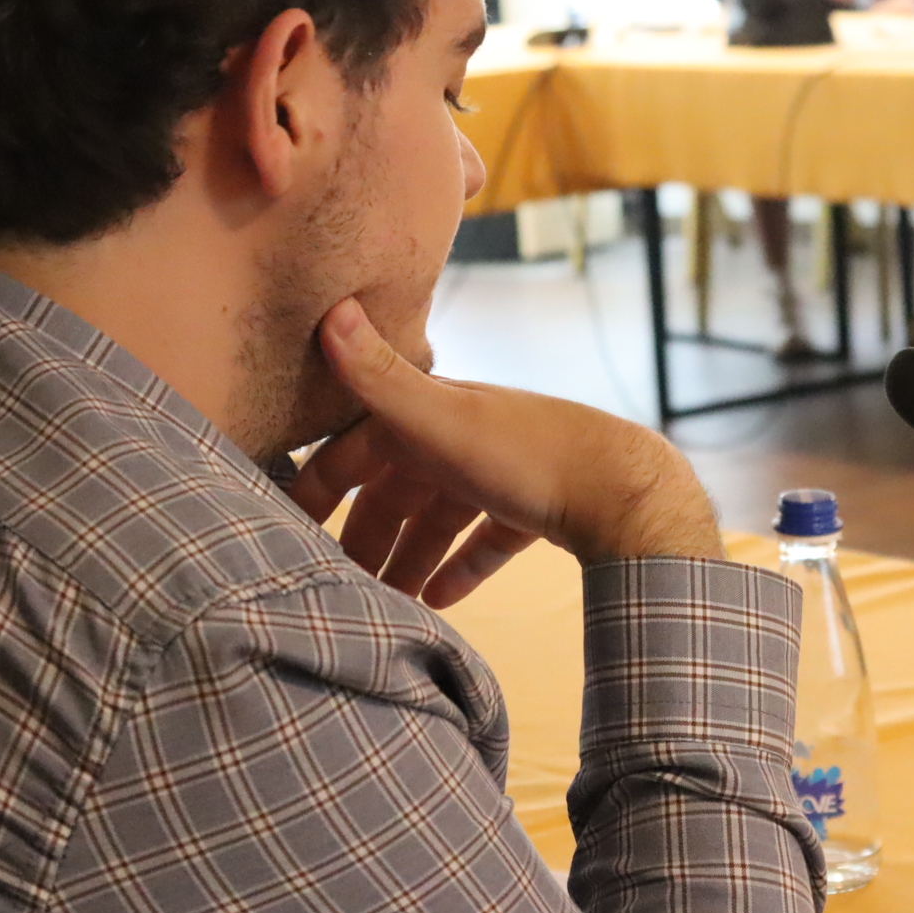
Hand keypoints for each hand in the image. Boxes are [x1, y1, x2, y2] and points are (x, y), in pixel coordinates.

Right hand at [290, 298, 721, 604]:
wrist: (626, 493)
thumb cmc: (530, 456)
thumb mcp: (445, 421)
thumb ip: (384, 380)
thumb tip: (335, 309)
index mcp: (432, 413)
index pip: (355, 448)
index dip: (319, 485)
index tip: (287, 529)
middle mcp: (463, 435)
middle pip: (396, 491)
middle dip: (365, 536)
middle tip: (337, 586)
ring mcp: (501, 472)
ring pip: (439, 518)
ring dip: (408, 559)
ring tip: (386, 603)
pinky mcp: (536, 507)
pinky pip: (485, 539)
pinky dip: (461, 566)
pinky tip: (441, 601)